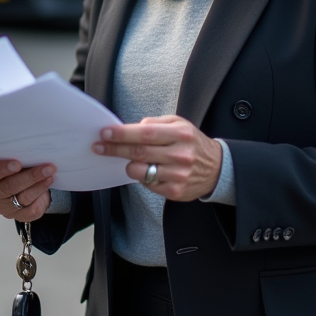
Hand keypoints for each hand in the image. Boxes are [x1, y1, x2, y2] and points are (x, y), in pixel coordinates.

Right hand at [0, 160, 56, 221]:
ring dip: (39, 185)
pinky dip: (41, 197)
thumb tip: (28, 151)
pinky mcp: (17, 216)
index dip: (1, 169)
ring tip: (50, 174)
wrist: (22, 183)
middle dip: (30, 176)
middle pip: (8, 187)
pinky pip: (31, 209)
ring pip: (23, 198)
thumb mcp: (8, 159)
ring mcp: (2, 207)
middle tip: (46, 167)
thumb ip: (12, 156)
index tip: (17, 164)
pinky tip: (47, 185)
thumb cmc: (12, 168)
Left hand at [92, 115, 222, 201]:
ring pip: (140, 171)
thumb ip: (156, 123)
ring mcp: (178, 175)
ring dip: (128, 165)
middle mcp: (180, 155)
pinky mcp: (175, 191)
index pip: (145, 133)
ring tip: (129, 160)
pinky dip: (142, 177)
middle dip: (115, 149)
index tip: (105, 133)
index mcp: (181, 134)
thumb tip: (133, 127)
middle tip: (98, 146)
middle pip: (139, 152)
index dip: (123, 134)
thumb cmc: (192, 143)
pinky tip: (147, 170)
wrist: (217, 168)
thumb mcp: (179, 124)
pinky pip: (147, 184)